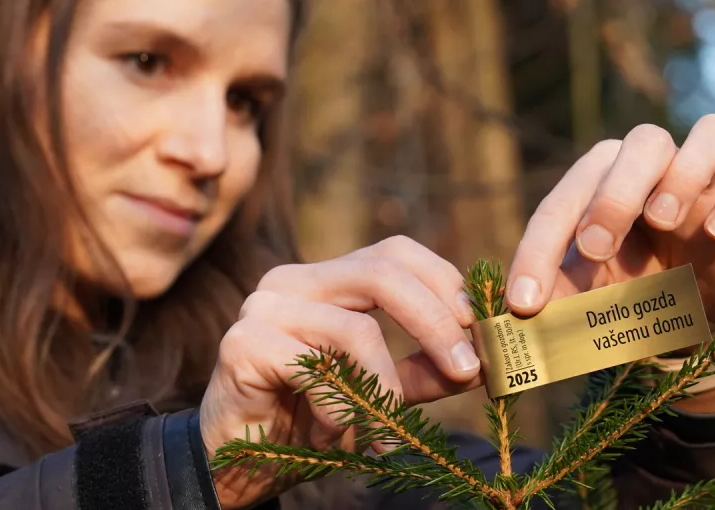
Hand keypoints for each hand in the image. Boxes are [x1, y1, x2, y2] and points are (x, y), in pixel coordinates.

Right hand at [199, 237, 482, 508]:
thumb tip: (479, 362)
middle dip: (436, 322)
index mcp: (326, 281)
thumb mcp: (378, 391)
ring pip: (356, 329)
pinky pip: (317, 370)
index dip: (443, 282)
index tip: (478, 330)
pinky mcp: (243, 343)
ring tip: (386, 432)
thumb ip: (420, 371)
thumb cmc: (306, 420)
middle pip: (382, 270)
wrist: (235, 462)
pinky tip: (335, 434)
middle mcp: (293, 280)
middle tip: (466, 370)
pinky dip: (341, 410)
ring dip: (386, 390)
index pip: (395, 253)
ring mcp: (265, 307)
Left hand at [505, 114, 714, 337]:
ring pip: (713, 134)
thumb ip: (548, 300)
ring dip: (685, 175)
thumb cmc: (621, 292)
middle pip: (645, 141)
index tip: (525, 301)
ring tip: (662, 221)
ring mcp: (706, 184)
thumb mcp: (580, 300)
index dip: (538, 250)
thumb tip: (509, 319)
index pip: (564, 202)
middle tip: (596, 248)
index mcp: (598, 183)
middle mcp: (652, 169)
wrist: (683, 318)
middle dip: (615, 194)